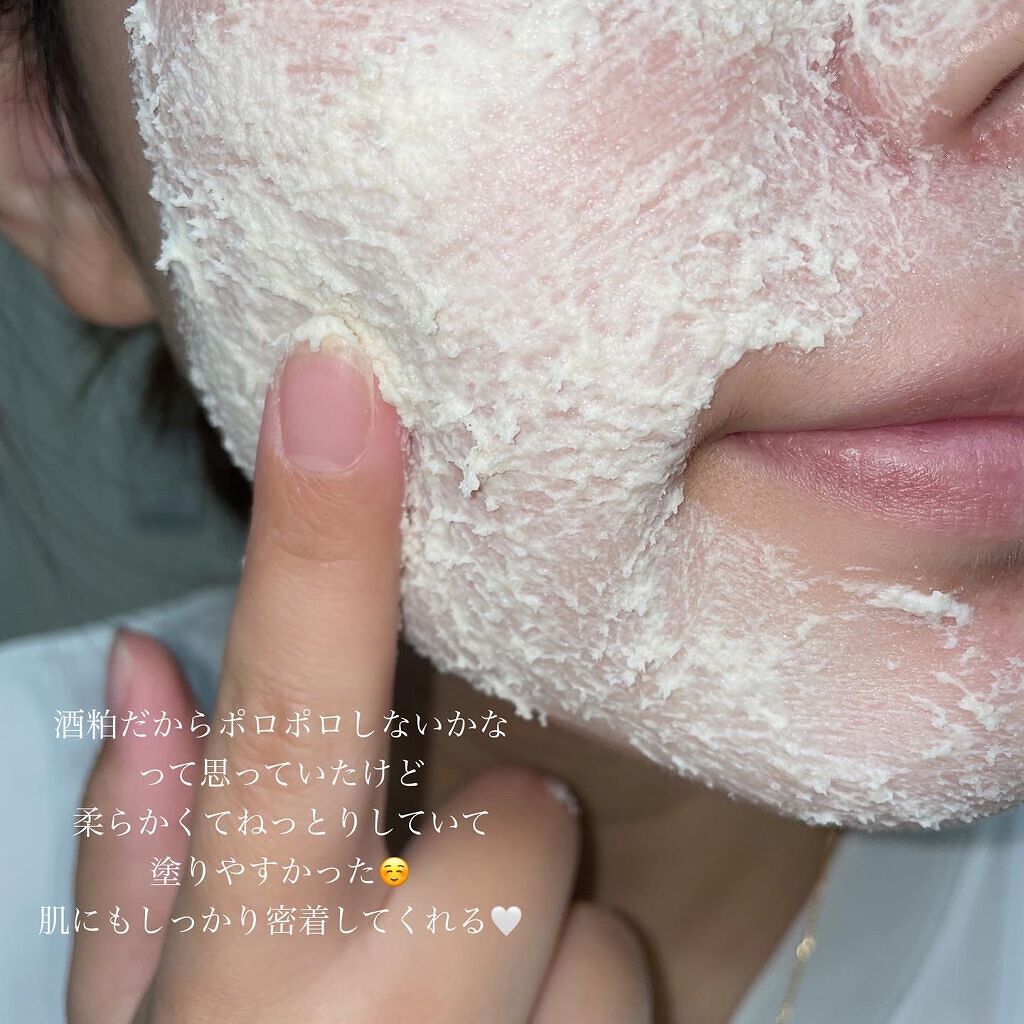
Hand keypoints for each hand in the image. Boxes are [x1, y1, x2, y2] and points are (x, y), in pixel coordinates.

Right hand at [67, 342, 652, 1022]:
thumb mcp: (135, 1022)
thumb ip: (138, 850)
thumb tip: (144, 673)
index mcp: (247, 975)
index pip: (287, 697)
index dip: (316, 531)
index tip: (339, 376)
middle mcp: (390, 1019)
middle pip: (518, 818)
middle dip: (482, 853)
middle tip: (420, 925)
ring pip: (594, 932)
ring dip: (541, 967)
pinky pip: (635, 1005)